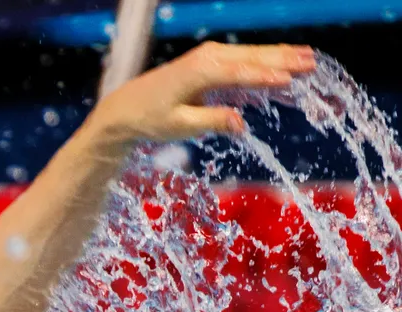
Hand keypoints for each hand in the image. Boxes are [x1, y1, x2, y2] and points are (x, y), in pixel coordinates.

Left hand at [88, 42, 316, 144]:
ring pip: (251, 55)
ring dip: (280, 57)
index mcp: (202, 71)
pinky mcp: (209, 63)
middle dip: (285, 61)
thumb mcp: (179, 126)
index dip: (268, 77)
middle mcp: (208, 58)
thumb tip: (240, 122)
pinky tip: (283, 68)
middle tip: (314, 65)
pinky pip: (243, 62)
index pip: (242, 73)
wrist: (126, 108)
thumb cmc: (150, 119)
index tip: (292, 80)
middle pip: (253, 58)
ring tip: (308, 59)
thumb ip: (212, 121)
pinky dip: (264, 64)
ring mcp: (209, 57)